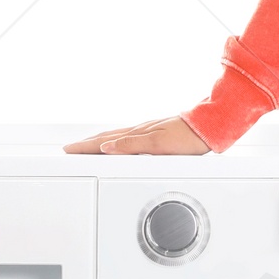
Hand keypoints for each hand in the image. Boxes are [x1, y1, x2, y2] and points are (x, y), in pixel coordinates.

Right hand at [63, 115, 209, 155]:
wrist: (208, 128)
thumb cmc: (188, 138)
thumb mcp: (158, 145)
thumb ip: (131, 146)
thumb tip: (107, 148)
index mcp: (138, 135)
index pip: (105, 143)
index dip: (86, 147)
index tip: (70, 150)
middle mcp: (140, 132)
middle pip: (107, 138)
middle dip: (87, 144)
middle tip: (70, 148)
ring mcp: (147, 132)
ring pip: (116, 137)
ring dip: (98, 141)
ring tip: (87, 145)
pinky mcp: (156, 134)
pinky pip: (128, 137)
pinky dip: (115, 140)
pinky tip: (117, 142)